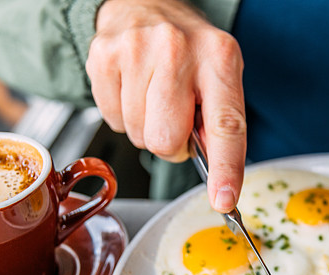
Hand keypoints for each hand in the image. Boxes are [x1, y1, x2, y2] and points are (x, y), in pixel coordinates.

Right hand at [86, 0, 245, 210]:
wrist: (145, 4)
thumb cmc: (189, 51)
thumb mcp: (220, 77)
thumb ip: (221, 123)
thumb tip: (218, 174)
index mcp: (219, 58)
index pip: (225, 125)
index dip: (225, 169)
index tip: (224, 200)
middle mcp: (178, 50)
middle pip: (167, 140)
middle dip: (171, 144)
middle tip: (175, 120)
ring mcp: (136, 51)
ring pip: (138, 135)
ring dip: (147, 128)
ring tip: (154, 97)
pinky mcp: (102, 57)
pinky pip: (111, 120)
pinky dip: (123, 115)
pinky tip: (133, 90)